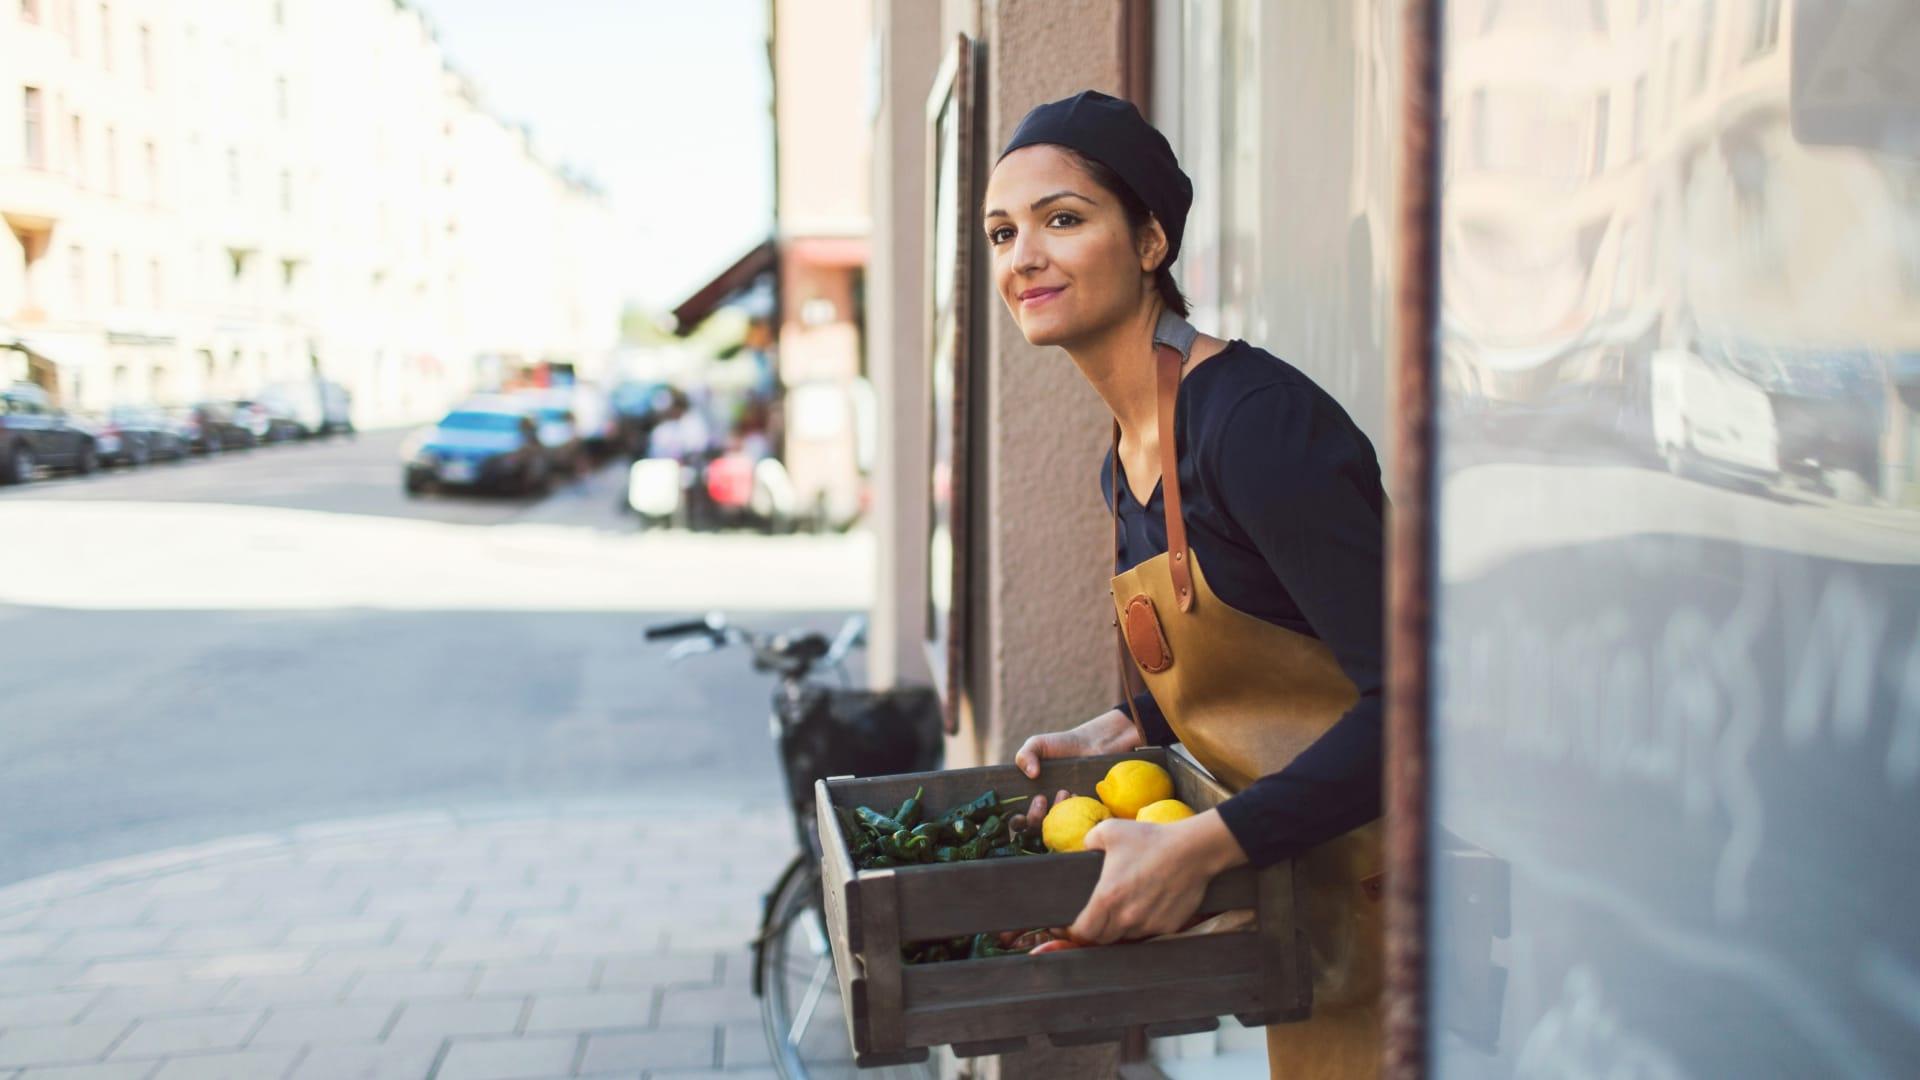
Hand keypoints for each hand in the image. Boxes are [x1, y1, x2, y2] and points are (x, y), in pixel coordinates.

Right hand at [1010, 709, 1141, 827]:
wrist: (1093, 744)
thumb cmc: (1062, 745)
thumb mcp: (1037, 745)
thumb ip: (1024, 755)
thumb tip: (1031, 774)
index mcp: (1031, 800)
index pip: (1018, 823)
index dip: (1016, 824)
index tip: (1019, 816)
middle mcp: (1047, 812)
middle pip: (1035, 832)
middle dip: (1034, 819)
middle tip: (1041, 799)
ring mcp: (1067, 817)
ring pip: (1057, 831)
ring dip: (1055, 816)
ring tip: (1063, 791)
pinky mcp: (1087, 816)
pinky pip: (1081, 827)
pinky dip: (1077, 816)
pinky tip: (1077, 795)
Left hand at [1065, 809, 1247, 944]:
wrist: (1192, 849)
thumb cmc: (1150, 839)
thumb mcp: (1110, 830)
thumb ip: (1089, 841)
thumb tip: (1084, 848)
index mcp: (1107, 898)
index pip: (1082, 932)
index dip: (1071, 932)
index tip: (1068, 926)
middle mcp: (1126, 917)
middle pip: (1102, 939)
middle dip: (1094, 932)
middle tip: (1093, 920)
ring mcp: (1148, 924)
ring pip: (1126, 936)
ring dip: (1120, 928)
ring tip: (1122, 910)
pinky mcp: (1168, 926)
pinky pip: (1149, 932)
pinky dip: (1143, 924)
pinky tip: (1146, 907)